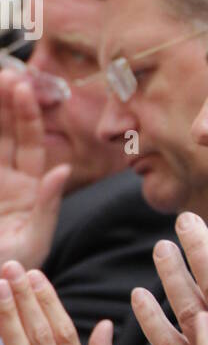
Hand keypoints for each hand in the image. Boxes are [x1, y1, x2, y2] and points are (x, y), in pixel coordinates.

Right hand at [0, 72, 68, 268]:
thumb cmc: (13, 271)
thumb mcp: (32, 241)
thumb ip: (47, 206)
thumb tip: (64, 170)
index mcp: (30, 188)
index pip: (31, 143)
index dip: (29, 115)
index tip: (25, 87)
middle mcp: (7, 178)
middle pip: (6, 131)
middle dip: (6, 101)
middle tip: (5, 74)